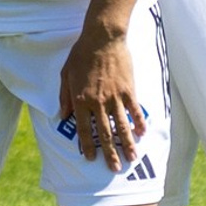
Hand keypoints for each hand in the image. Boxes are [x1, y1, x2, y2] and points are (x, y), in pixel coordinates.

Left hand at [58, 11, 146, 169]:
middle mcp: (98, 102)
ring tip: (132, 158)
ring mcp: (114, 97)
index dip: (87, 145)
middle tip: (115, 168)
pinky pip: (134, 111)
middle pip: (105, 133)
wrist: (102, 38)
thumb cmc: (81, 54)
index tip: (91, 158)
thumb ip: (64, 96)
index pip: (84, 129)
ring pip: (122, 126)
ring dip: (127, 144)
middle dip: (110, 153)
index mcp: (81, 99)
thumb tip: (63, 115)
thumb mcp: (65, 74)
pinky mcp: (128, 90)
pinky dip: (138, 123)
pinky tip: (142, 134)